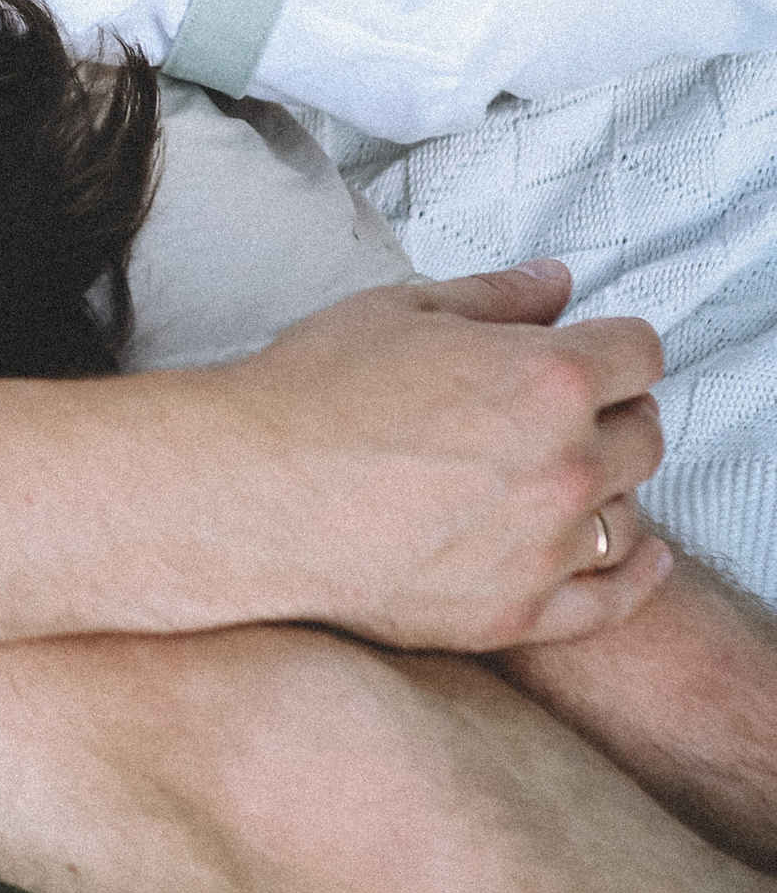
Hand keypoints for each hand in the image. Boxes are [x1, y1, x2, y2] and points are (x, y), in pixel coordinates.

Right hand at [196, 264, 669, 655]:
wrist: (247, 494)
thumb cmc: (312, 394)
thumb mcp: (400, 311)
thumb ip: (496, 296)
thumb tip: (556, 282)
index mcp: (547, 377)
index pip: (640, 353)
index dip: (615, 347)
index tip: (595, 355)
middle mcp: (564, 463)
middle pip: (645, 433)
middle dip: (614, 414)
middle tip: (570, 414)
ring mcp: (547, 546)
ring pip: (631, 511)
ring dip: (608, 488)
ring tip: (560, 478)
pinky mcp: (518, 610)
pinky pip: (615, 598)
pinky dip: (634, 573)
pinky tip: (637, 554)